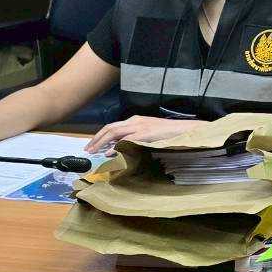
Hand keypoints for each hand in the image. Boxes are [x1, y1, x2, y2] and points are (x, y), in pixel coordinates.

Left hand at [84, 116, 204, 153]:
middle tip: (87, 150)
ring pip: (114, 132)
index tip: (91, 145)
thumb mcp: (148, 134)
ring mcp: (140, 126)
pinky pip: (126, 139)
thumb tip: (118, 148)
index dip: (100, 136)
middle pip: (110, 128)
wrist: (184, 130)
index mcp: (135, 120)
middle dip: (96, 139)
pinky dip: (116, 145)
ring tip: (93, 152)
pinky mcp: (145, 133)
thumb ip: (134, 138)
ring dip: (101, 142)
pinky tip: (109, 152)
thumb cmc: (168, 133)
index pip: (112, 126)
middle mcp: (135, 120)